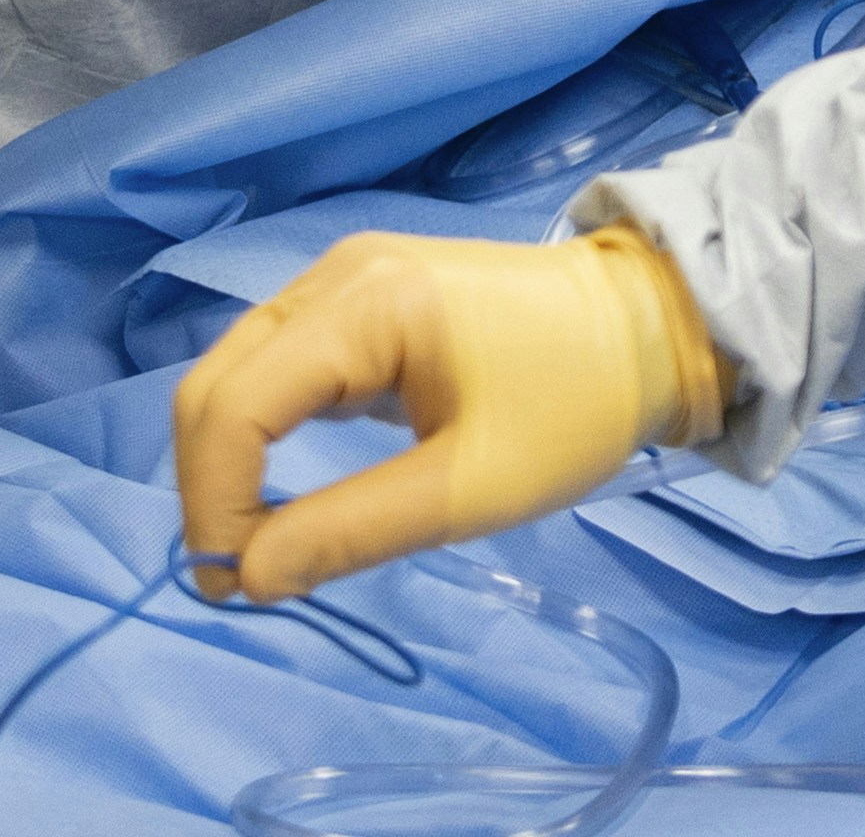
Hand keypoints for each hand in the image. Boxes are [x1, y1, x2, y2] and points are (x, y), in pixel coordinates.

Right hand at [176, 226, 721, 603]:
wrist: (655, 326)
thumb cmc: (574, 402)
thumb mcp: (470, 486)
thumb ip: (350, 531)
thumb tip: (248, 579)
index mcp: (364, 304)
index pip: (234, 406)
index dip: (213, 503)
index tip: (236, 588)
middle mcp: (335, 276)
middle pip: (217, 383)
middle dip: (209, 487)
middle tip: (241, 579)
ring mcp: (344, 281)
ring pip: (239, 375)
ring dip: (230, 463)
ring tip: (263, 547)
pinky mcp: (361, 301)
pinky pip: (279, 368)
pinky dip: (264, 434)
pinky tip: (285, 495)